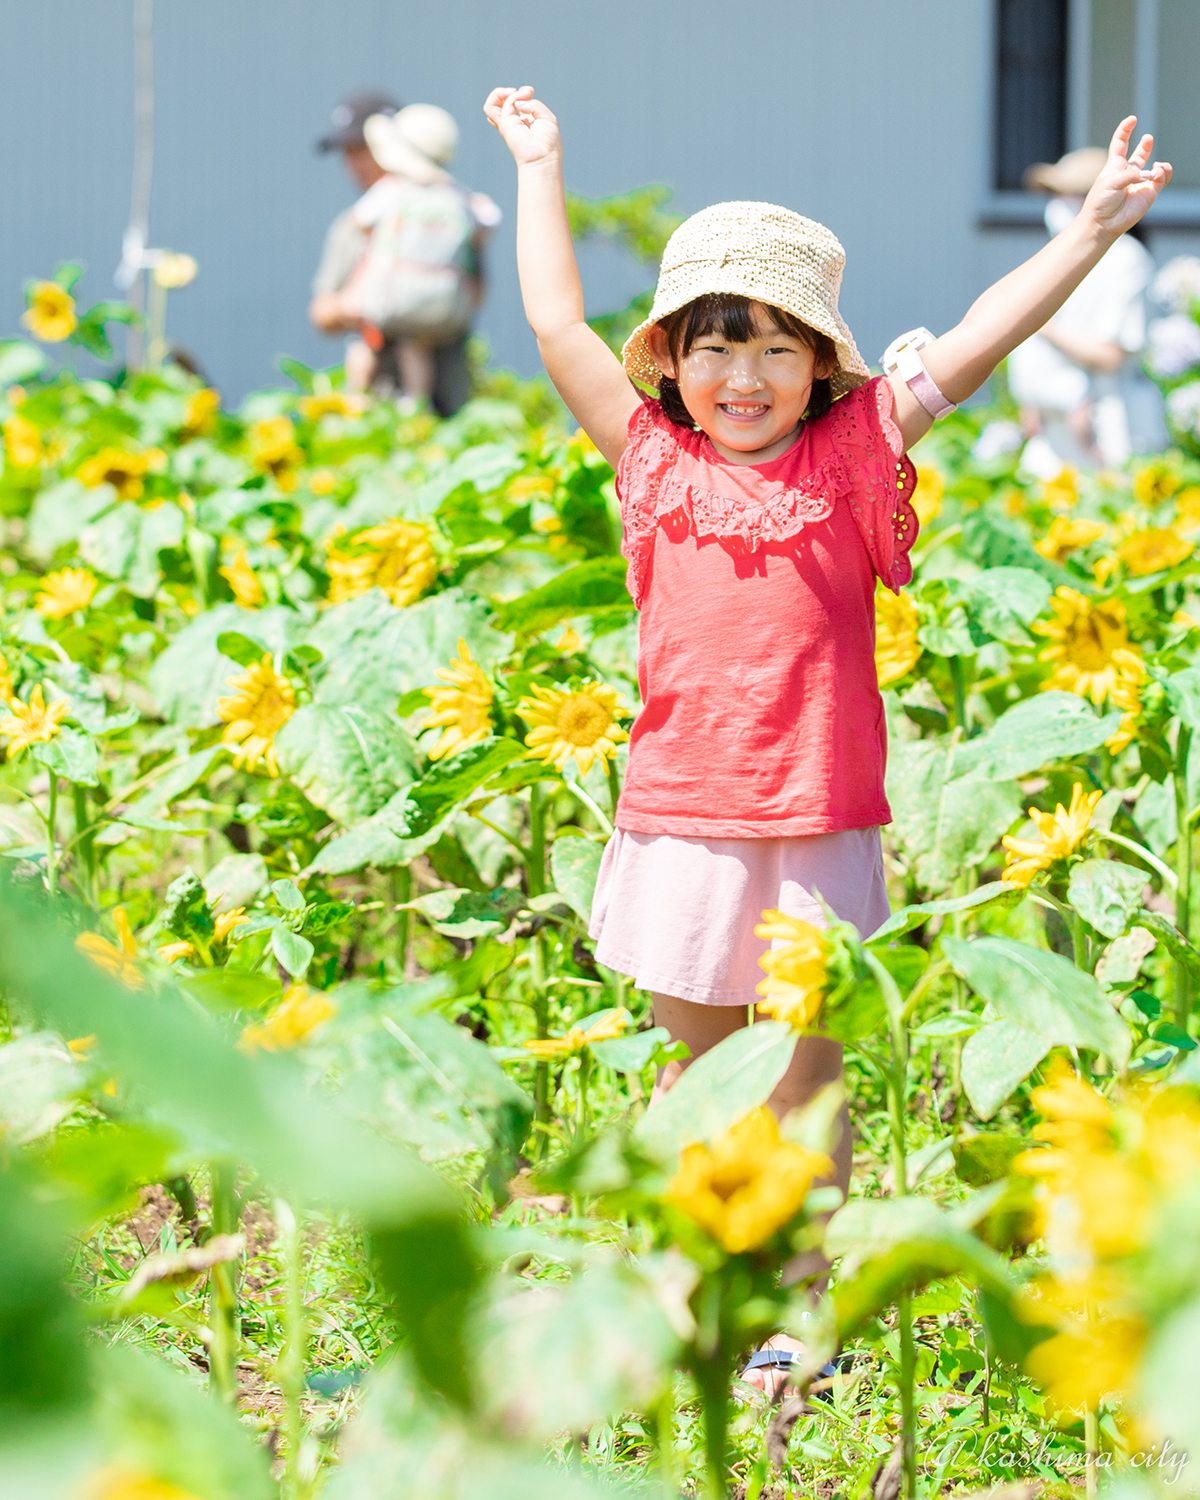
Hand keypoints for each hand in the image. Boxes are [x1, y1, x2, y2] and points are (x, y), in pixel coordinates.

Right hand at [483, 86, 560, 167]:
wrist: (544, 157)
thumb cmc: (548, 142)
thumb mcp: (546, 117)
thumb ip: (534, 104)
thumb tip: (518, 102)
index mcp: (522, 120)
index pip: (513, 103)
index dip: (521, 93)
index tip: (531, 91)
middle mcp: (512, 122)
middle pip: (497, 104)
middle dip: (507, 92)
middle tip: (526, 92)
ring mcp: (507, 124)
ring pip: (490, 105)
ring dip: (499, 93)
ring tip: (514, 92)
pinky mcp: (505, 125)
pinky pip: (501, 105)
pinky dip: (511, 97)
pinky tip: (521, 98)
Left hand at [1083, 116, 1171, 238]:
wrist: (1103, 223)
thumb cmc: (1100, 202)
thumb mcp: (1110, 182)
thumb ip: (1130, 174)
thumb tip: (1150, 174)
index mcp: (1115, 166)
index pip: (1120, 143)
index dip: (1125, 130)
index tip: (1132, 120)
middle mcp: (1128, 173)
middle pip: (1140, 155)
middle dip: (1146, 146)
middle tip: (1148, 139)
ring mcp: (1140, 182)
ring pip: (1155, 167)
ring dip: (1159, 165)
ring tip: (1156, 169)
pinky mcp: (1149, 192)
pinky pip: (1162, 178)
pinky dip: (1163, 174)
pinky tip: (1158, 175)